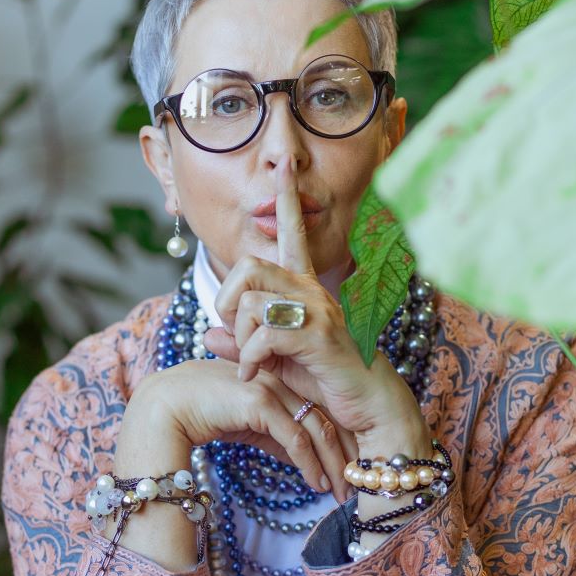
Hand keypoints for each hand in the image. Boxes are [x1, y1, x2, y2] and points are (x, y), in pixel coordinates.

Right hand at [116, 356, 352, 501]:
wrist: (164, 409)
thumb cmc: (202, 415)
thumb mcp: (249, 426)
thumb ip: (276, 436)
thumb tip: (303, 459)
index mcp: (280, 378)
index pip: (322, 406)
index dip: (340, 437)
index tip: (352, 464)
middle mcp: (280, 379)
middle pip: (326, 416)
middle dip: (344, 451)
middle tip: (358, 481)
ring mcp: (271, 387)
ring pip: (316, 427)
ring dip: (332, 462)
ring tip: (341, 490)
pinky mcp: (259, 402)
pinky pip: (295, 437)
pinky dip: (310, 462)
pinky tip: (318, 483)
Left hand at [204, 155, 427, 456]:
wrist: (367, 410)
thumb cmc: (325, 382)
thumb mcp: (275, 361)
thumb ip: (243, 345)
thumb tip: (208, 334)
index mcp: (304, 287)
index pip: (292, 234)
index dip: (287, 199)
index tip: (285, 165)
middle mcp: (312, 289)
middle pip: (248, 266)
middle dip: (226, 301)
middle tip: (233, 332)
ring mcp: (318, 310)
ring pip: (250, 302)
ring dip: (239, 339)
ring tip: (252, 363)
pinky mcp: (319, 335)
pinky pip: (264, 335)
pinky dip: (250, 361)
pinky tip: (257, 375)